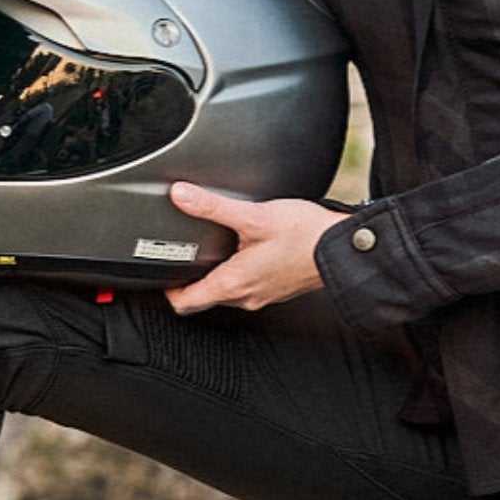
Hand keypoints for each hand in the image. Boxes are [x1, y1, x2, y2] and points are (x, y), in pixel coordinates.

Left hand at [162, 183, 332, 314]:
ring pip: (226, 291)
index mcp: (233, 285)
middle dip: (189, 279)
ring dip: (214, 274)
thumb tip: (181, 195)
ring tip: (209, 250)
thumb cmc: (305, 237)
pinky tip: (244, 250)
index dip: (165, 289)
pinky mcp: (277, 287)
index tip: (158, 274)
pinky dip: (237, 272)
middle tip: (180, 257)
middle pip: (204, 297)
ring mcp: (263, 294)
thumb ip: (213, 206)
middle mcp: (246, 296)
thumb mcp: (254, 216)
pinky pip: (247, 285)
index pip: (185, 303)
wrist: (342, 247)